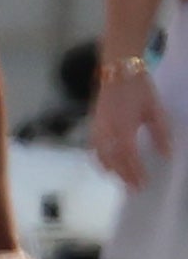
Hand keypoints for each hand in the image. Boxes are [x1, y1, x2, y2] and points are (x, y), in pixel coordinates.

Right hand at [93, 70, 172, 187]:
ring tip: (118, 179)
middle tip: (133, 188)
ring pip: (100, 155)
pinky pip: (93, 146)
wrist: (118, 70)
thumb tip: (166, 154)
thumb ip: (161, 134)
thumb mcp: (156, 110)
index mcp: (124, 128)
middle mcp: (107, 131)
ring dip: (110, 169)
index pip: (129, 157)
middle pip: (113, 160)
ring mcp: (97, 127)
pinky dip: (99, 158)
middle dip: (123, 175)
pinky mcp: (93, 123)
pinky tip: (105, 162)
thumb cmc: (140, 89)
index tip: (143, 184)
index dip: (135, 172)